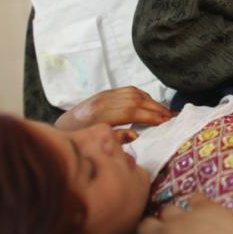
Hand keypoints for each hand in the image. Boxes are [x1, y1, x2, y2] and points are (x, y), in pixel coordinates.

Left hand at [54, 86, 173, 132]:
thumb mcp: (93, 143)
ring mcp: (103, 94)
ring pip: (134, 93)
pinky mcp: (105, 93)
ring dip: (152, 101)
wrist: (60, 128)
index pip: (131, 111)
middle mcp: (102, 101)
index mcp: (98, 115)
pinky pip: (128, 90)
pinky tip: (152, 104)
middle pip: (135, 100)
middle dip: (156, 108)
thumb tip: (135, 135)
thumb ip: (114, 139)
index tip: (165, 122)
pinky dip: (143, 96)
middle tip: (172, 117)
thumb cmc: (77, 140)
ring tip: (166, 111)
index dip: (150, 116)